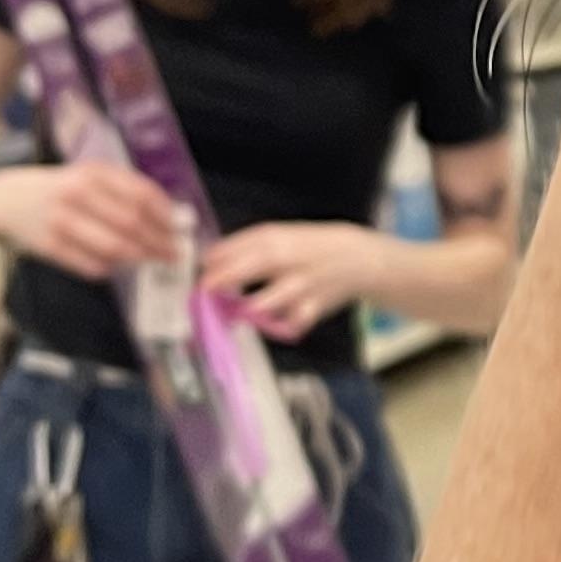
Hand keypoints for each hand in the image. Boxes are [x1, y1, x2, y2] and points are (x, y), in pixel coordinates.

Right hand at [0, 162, 181, 281]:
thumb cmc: (54, 188)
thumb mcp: (86, 175)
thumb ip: (123, 190)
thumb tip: (168, 216)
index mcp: (91, 173)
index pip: (141, 195)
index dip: (166, 216)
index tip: (180, 228)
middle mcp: (76, 194)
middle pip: (132, 224)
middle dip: (160, 242)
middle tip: (174, 254)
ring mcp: (60, 221)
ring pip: (115, 247)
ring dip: (141, 258)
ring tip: (153, 261)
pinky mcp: (49, 247)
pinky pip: (92, 265)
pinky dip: (112, 268)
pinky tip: (120, 265)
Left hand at [201, 220, 379, 342]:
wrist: (359, 258)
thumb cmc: (310, 247)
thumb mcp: (280, 234)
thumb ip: (245, 245)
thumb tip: (208, 259)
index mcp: (274, 239)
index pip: (232, 248)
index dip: (211, 263)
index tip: (201, 275)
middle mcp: (286, 260)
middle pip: (246, 270)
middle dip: (220, 282)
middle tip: (206, 292)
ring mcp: (300, 285)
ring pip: (266, 302)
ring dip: (247, 309)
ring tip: (237, 312)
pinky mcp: (313, 308)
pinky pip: (290, 324)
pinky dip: (280, 326)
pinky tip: (275, 322)